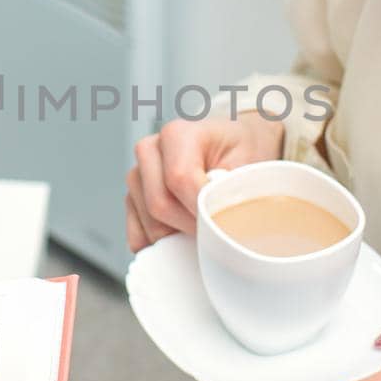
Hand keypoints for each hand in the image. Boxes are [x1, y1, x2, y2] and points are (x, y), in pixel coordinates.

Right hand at [126, 116, 283, 251]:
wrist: (234, 149)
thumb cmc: (240, 153)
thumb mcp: (247, 164)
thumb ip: (230, 190)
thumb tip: (218, 224)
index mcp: (177, 135)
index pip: (179, 178)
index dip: (200, 208)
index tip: (221, 223)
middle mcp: (150, 151)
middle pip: (159, 204)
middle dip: (190, 226)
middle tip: (217, 231)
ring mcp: (138, 176)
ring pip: (149, 223)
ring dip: (178, 236)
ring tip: (205, 228)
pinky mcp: (132, 200)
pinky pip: (137, 235)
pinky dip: (161, 246)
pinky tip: (182, 239)